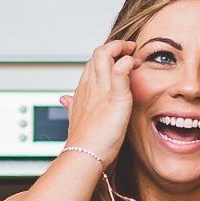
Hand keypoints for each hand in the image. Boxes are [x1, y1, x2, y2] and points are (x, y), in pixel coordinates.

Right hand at [57, 39, 135, 160]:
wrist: (84, 154)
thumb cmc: (83, 141)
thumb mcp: (74, 118)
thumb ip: (71, 106)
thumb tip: (65, 99)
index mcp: (82, 90)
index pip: (91, 63)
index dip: (105, 56)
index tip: (117, 59)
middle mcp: (90, 85)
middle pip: (97, 53)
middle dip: (114, 47)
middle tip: (128, 50)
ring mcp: (101, 89)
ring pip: (105, 53)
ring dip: (121, 49)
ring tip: (133, 53)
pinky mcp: (115, 95)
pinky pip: (120, 68)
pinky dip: (128, 62)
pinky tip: (135, 66)